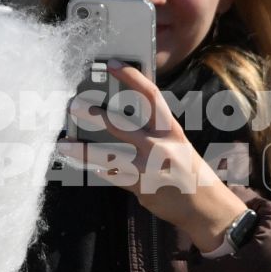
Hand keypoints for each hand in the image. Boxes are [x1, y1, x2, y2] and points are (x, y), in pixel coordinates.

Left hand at [61, 61, 247, 251]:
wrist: (205, 207)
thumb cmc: (188, 172)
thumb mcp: (178, 145)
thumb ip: (154, 131)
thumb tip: (122, 116)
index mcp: (173, 130)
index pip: (151, 95)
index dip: (132, 77)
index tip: (113, 64)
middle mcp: (162, 146)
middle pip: (123, 125)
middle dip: (95, 115)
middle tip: (75, 106)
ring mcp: (151, 168)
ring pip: (110, 155)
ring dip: (84, 150)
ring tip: (65, 144)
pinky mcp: (142, 187)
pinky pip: (112, 176)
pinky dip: (96, 170)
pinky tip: (83, 165)